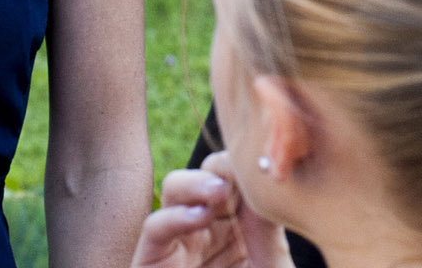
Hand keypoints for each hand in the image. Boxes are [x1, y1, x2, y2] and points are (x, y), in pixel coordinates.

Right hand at [130, 153, 291, 267]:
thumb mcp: (269, 267)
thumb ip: (268, 228)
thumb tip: (270, 181)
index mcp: (237, 225)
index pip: (237, 178)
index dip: (246, 165)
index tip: (264, 163)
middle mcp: (206, 227)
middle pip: (207, 174)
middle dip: (223, 167)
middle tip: (242, 173)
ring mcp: (178, 242)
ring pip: (174, 188)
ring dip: (196, 182)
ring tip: (219, 191)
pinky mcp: (151, 261)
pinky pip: (153, 228)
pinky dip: (174, 217)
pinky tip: (200, 218)